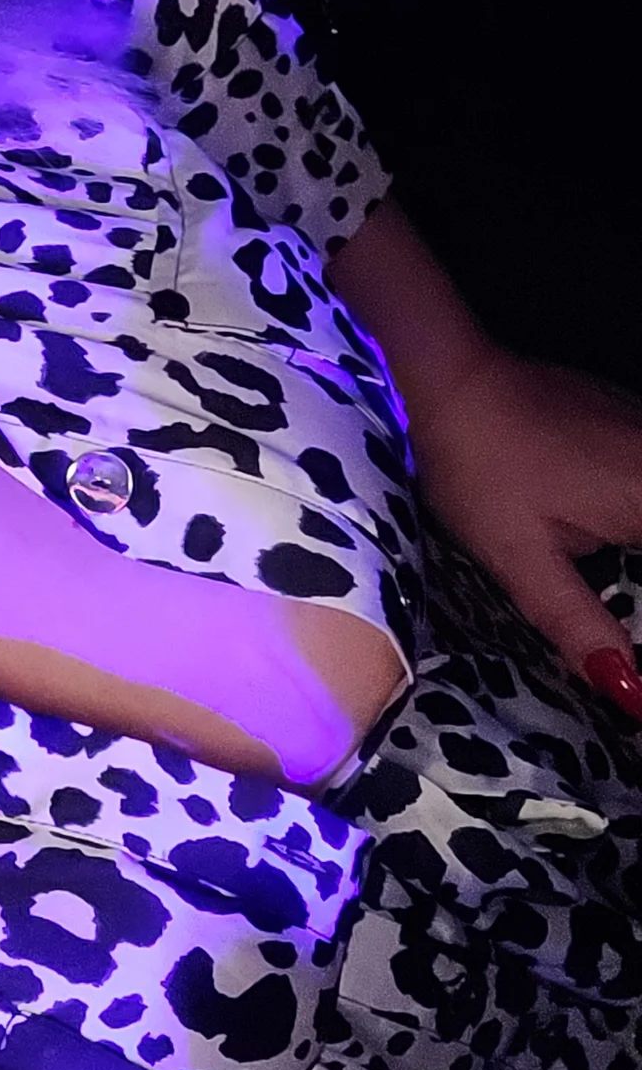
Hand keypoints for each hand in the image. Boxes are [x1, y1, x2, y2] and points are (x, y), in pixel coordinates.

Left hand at [407, 348, 641, 714]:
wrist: (447, 375)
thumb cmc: (477, 466)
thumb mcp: (520, 559)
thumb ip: (581, 625)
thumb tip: (633, 694)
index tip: (634, 670)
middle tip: (617, 632)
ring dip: (639, 569)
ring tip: (618, 603)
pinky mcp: (637, 425)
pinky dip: (636, 531)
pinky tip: (615, 558)